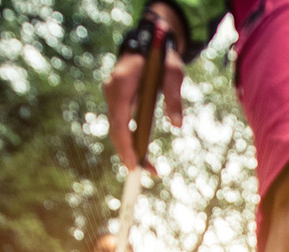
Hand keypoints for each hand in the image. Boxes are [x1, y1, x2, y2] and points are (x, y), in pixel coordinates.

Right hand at [103, 3, 186, 172]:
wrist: (149, 41)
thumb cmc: (162, 56)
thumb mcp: (174, 73)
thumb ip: (174, 97)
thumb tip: (177, 124)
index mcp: (122, 83)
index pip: (119, 120)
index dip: (125, 145)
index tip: (133, 165)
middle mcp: (112, 90)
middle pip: (116, 128)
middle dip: (128, 153)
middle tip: (147, 173)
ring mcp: (112, 95)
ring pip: (117, 128)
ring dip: (130, 149)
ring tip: (149, 168)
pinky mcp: (117, 100)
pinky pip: (120, 123)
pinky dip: (130, 139)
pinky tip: (142, 154)